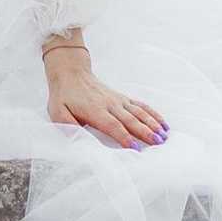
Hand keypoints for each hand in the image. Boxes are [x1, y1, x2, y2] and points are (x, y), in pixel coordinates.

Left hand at [44, 35, 166, 148]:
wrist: (71, 73)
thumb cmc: (64, 96)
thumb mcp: (57, 111)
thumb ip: (66, 125)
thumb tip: (75, 137)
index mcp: (94, 110)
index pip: (112, 125)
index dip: (124, 137)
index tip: (135, 148)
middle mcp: (110, 104)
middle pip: (130, 120)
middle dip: (145, 132)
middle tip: (157, 143)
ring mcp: (118, 100)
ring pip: (139, 112)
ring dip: (152, 124)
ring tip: (164, 136)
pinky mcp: (123, 98)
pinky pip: (141, 105)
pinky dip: (153, 114)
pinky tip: (163, 124)